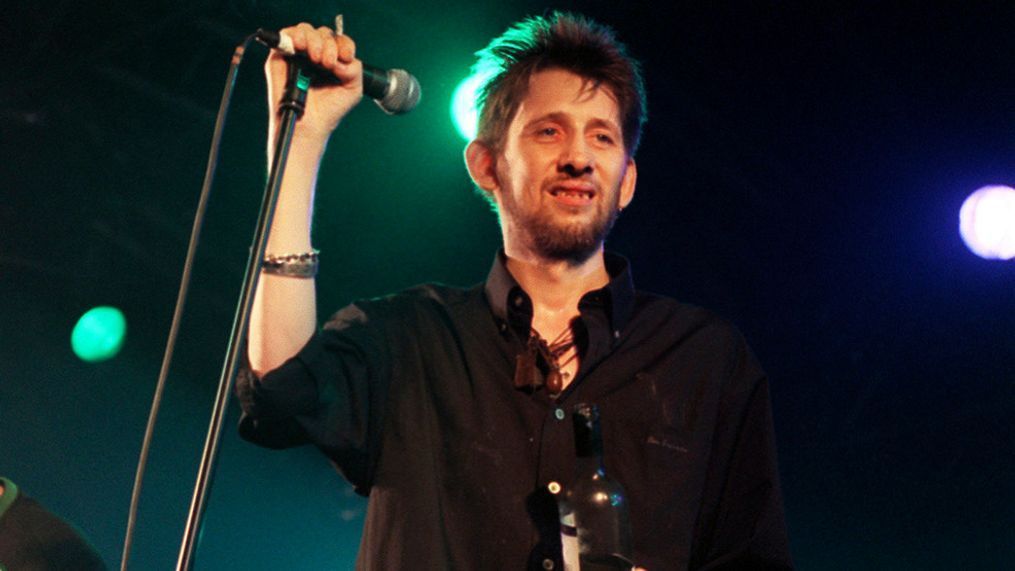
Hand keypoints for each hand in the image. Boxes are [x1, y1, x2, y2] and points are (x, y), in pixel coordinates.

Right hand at [265, 22, 362, 144]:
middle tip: (328, 63)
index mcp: (333, 60)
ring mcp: (298, 54)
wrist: (310, 126)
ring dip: (314, 40)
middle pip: (323, 33)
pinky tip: (302, 48)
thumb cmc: (329, 110)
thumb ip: (355, 69)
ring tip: (316, 58)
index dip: (344, 44)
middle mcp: (315, 55)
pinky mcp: (281, 57)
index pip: (340, 41)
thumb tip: (340, 57)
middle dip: (329, 45)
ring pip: (306, 30)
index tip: (346, 56)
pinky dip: (296, 36)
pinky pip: (286, 34)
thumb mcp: (352, 89)